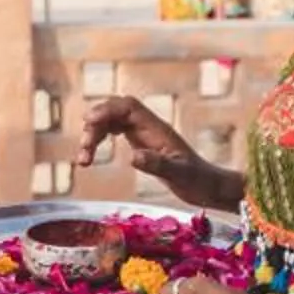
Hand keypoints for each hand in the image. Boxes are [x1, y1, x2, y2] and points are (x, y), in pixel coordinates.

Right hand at [77, 95, 237, 211]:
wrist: (210, 186)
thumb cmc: (198, 181)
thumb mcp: (179, 175)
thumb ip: (157, 164)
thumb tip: (132, 156)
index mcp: (157, 129)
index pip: (127, 107)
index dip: (106, 109)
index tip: (88, 123)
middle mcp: (149, 127)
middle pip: (115, 112)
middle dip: (95, 126)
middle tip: (84, 153)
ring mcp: (145, 134)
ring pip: (112, 122)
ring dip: (95, 135)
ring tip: (84, 160)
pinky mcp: (143, 143)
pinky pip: (117, 130)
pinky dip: (102, 137)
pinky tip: (93, 152)